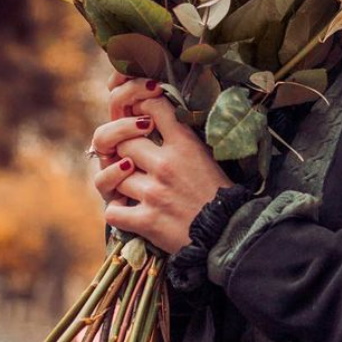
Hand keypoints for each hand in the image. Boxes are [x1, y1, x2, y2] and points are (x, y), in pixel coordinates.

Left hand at [91, 71, 232, 253]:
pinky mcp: (146, 221)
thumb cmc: (220, 194)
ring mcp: (154, 194)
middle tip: (134, 160)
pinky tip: (130, 211)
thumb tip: (156, 122)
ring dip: (122, 184)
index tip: (140, 118)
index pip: (154, 109)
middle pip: (124, 143)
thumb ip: (183, 141)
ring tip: (134, 188)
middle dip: (125, 152)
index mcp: (186, 146)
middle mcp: (167, 165)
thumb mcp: (208, 157)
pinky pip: (113, 211)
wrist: (228, 233)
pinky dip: (118, 212)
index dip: (141, 108)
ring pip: (115, 177)